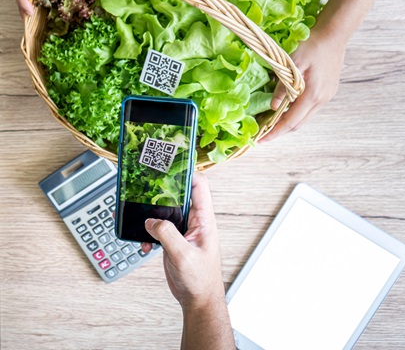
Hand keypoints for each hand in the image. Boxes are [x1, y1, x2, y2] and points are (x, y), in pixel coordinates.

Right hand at [143, 172, 223, 309]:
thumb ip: (168, 235)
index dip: (188, 172)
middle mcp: (194, 220)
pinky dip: (148, 233)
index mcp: (204, 219)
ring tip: (139, 217)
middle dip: (162, 191)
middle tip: (147, 186)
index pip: (199, 186)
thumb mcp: (184, 256)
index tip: (172, 165)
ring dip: (151, 214)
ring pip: (165, 211)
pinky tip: (145, 243)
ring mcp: (183, 229)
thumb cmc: (200, 279)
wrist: (197, 299)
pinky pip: (158, 228)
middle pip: (178, 195)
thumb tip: (152, 221)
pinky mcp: (173, 239)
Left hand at [260, 25, 344, 141]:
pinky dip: (297, 111)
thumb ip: (282, 86)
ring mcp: (327, 97)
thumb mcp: (293, 63)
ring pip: (305, 117)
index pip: (291, 121)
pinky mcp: (328, 92)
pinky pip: (310, 108)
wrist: (334, 34)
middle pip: (298, 124)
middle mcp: (322, 100)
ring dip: (289, 121)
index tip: (261, 140)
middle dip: (280, 130)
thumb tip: (273, 106)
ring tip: (272, 119)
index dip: (275, 132)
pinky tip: (286, 106)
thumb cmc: (313, 45)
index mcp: (313, 94)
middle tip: (263, 131)